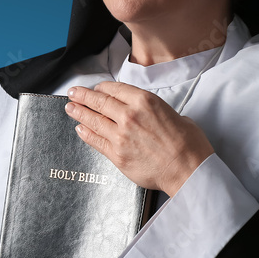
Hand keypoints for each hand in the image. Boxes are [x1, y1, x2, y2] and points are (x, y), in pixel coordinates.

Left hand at [65, 82, 213, 195]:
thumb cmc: (188, 144)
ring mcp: (121, 136)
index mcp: (144, 101)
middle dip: (83, 96)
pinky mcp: (117, 155)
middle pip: (100, 102)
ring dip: (79, 113)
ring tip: (70, 108)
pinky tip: (80, 129)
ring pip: (94, 120)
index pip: (114, 89)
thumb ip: (155, 111)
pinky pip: (96, 141)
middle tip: (74, 93)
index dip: (101, 88)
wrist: (188, 169)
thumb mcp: (175, 114)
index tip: (95, 88)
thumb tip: (149, 115)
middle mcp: (129, 115)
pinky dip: (86, 134)